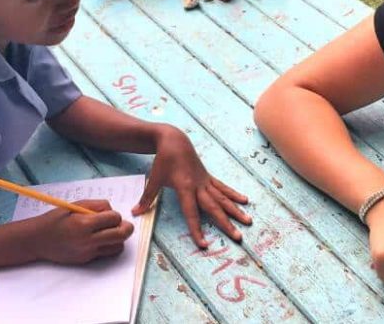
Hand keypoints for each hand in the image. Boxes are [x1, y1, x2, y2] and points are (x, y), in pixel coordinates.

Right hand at [29, 199, 134, 263]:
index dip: (116, 215)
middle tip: (124, 225)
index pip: (114, 218)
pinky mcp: (86, 260)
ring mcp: (88, 252)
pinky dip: (108, 246)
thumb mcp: (75, 205)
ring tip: (111, 232)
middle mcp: (88, 239)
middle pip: (121, 235)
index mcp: (84, 223)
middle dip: (126, 228)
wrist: (38, 240)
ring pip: (117, 247)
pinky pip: (106, 253)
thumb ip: (96, 205)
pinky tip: (100, 240)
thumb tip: (112, 210)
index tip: (110, 215)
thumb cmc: (56, 219)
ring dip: (119, 239)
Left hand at [132, 125, 251, 248]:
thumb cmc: (163, 160)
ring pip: (223, 198)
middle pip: (214, 208)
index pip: (192, 213)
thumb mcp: (154, 179)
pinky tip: (245, 201)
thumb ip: (147, 198)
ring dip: (236, 210)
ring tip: (248, 221)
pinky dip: (234, 195)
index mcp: (185, 187)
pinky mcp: (208, 177)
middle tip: (238, 237)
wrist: (174, 140)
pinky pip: (223, 188)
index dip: (197, 229)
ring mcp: (206, 181)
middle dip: (226, 223)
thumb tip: (135, 213)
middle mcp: (199, 186)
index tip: (204, 244)